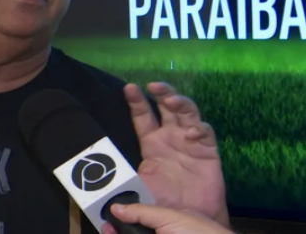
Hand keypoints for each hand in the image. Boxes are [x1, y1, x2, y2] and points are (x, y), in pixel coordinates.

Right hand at [103, 203, 233, 233]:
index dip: (123, 217)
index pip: (140, 217)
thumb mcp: (170, 217)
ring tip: (109, 232)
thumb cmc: (198, 232)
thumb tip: (115, 207)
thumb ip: (142, 211)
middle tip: (105, 228)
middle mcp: (164, 232)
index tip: (108, 218)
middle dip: (119, 230)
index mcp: (167, 221)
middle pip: (136, 230)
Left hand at [124, 82, 228, 226]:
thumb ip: (122, 175)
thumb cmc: (161, 201)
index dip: (137, 101)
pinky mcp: (208, 150)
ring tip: (171, 101)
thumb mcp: (137, 186)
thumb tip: (97, 175)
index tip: (129, 88)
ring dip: (181, 102)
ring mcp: (190, 140)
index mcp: (151, 142)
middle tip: (154, 86)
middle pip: (167, 106)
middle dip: (162, 92)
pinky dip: (200, 128)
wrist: (186, 218)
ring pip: (187, 111)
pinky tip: (192, 133)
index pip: (143, 115)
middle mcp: (170, 136)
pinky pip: (206, 132)